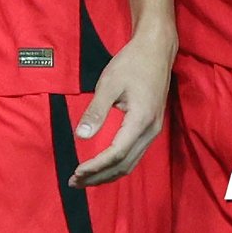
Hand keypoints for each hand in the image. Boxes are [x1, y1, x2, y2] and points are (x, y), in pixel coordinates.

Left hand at [69, 28, 174, 187]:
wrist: (156, 50)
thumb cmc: (131, 63)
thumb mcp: (109, 83)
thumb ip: (96, 111)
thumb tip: (81, 136)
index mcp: (141, 120)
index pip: (117, 153)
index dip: (96, 166)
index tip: (77, 172)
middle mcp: (150, 131)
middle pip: (124, 165)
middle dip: (99, 176)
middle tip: (75, 181)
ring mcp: (153, 130)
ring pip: (131, 163)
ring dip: (108, 173)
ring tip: (85, 178)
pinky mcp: (151, 127)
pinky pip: (134, 154)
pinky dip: (117, 164)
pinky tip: (102, 165)